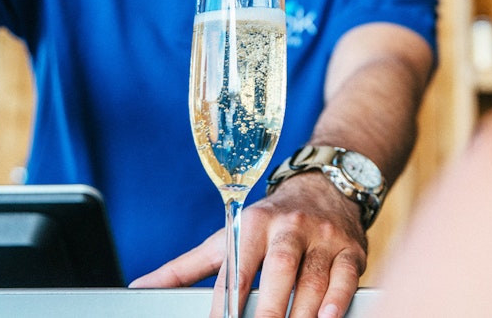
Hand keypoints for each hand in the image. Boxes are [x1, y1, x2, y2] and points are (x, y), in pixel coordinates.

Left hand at [131, 173, 366, 317]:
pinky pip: (345, 275)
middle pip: (277, 270)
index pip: (237, 269)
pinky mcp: (350, 249)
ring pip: (312, 278)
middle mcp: (289, 227)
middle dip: (268, 310)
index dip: (227, 303)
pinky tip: (328, 317)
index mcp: (253, 225)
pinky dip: (338, 298)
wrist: (325, 186)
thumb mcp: (228, 235)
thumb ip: (186, 266)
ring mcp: (322, 237)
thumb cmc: (269, 221)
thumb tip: (141, 285)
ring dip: (302, 312)